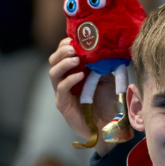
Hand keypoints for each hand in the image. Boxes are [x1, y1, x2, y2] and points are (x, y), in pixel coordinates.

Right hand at [47, 38, 123, 154]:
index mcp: (73, 72)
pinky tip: (80, 75)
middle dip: (62, 51)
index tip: (75, 38)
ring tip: (75, 59)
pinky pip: (61, 89)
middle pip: (54, 61)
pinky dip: (69, 80)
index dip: (66, 44)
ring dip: (63, 63)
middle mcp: (65, 81)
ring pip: (53, 73)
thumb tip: (106, 45)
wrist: (111, 126)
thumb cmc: (109, 102)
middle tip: (73, 47)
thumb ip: (103, 64)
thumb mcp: (108, 78)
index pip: (63, 54)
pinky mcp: (63, 105)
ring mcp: (62, 93)